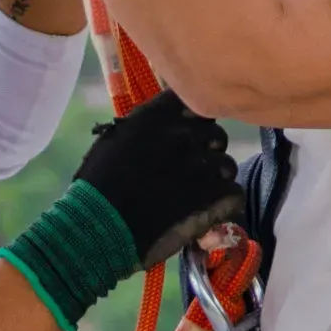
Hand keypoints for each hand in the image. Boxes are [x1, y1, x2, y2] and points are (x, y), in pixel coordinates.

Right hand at [75, 90, 242, 270]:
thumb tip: (169, 127)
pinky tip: (203, 214)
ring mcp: (202, 164)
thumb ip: (148, 126)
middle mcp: (185, 133)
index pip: (196, 103)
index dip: (194, 123)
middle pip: (216, 135)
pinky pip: (233, 194)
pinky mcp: (214, 196)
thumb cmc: (97, 186)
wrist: (97, 227)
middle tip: (190, 174)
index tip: (186, 136)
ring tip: (194, 198)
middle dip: (206, 153)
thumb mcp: (117, 139)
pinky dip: (222, 207)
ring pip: (227, 166)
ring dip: (215, 181)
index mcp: (161, 115)